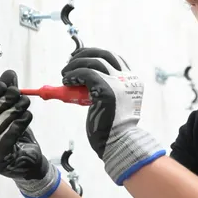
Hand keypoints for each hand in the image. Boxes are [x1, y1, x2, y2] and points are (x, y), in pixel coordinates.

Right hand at [0, 70, 60, 197]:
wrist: (30, 164)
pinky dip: (18, 124)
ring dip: (12, 111)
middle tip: (17, 92)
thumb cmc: (17, 137)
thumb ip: (7, 94)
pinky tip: (27, 116)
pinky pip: (6, 138)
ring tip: (25, 103)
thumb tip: (9, 74)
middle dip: (1, 101)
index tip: (1, 85)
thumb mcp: (11, 113)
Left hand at [61, 47, 164, 183]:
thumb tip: (81, 79)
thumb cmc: (112, 128)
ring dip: (75, 64)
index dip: (96, 54)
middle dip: (85, 54)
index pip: (115, 59)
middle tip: (70, 61)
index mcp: (133, 82)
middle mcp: (129, 79)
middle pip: (105, 55)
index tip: (81, 57)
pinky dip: (74, 74)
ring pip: (94, 61)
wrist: (118, 143)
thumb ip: (103, 88)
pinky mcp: (106, 89)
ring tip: (64, 74)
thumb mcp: (111, 102)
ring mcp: (119, 83)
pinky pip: (86, 73)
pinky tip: (66, 81)